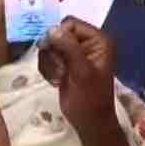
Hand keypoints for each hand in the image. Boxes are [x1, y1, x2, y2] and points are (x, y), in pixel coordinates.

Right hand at [38, 17, 116, 132]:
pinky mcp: (63, 64)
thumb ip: (68, 48)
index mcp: (98, 40)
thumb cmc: (91, 97)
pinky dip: (47, 70)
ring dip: (49, 63)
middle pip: (57, 34)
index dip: (59, 36)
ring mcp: (74, 54)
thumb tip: (51, 29)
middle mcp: (86, 43)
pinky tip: (56, 81)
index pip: (70, 24)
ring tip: (59, 78)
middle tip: (59, 69)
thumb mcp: (82, 71)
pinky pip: (46, 58)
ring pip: (49, 47)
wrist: (88, 121)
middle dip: (53, 52)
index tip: (54, 52)